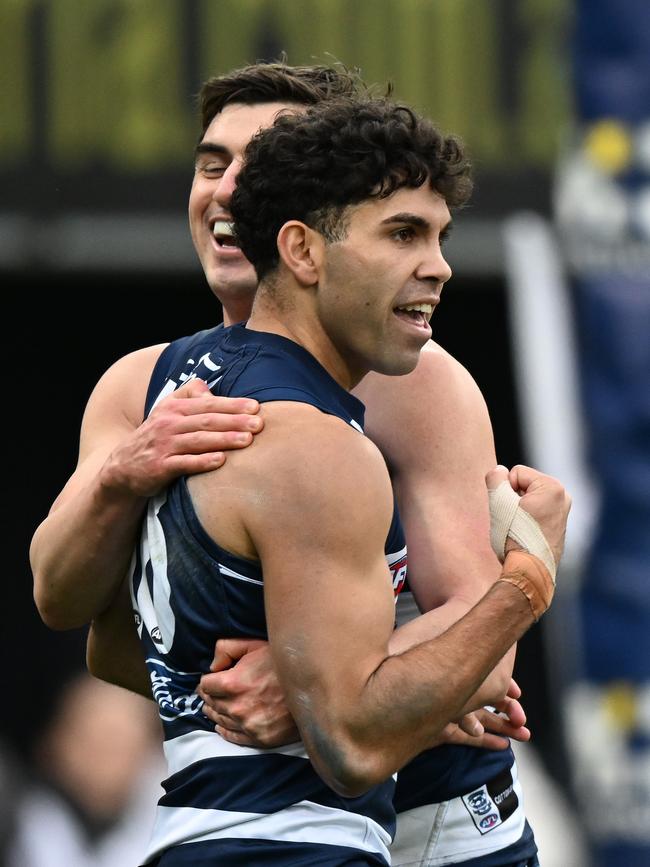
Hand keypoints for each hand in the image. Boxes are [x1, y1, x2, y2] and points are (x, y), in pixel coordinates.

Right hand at [102, 379, 262, 496]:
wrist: (123, 467)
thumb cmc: (156, 437)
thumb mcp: (167, 411)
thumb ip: (189, 396)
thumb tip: (210, 390)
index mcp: (173, 407)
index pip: (208, 403)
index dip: (232, 405)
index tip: (256, 407)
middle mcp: (168, 424)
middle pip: (207, 420)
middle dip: (235, 421)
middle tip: (259, 424)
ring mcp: (164, 446)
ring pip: (198, 440)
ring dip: (224, 439)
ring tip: (247, 440)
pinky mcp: (160, 467)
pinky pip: (184, 463)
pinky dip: (203, 462)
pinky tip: (221, 461)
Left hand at [197, 638, 298, 747]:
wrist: (312, 685)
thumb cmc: (283, 662)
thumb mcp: (254, 645)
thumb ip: (227, 648)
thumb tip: (213, 665)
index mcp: (233, 683)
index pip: (205, 686)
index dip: (207, 680)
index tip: (212, 679)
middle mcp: (237, 707)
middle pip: (211, 704)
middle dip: (210, 696)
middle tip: (213, 693)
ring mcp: (249, 725)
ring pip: (219, 720)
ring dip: (216, 712)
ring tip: (217, 706)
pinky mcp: (260, 738)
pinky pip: (232, 737)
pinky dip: (225, 730)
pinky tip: (222, 726)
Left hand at [438, 679, 529, 749]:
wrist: (401, 688)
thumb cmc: (435, 670)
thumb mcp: (470, 673)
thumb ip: (490, 678)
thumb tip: (511, 690)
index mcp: (463, 672)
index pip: (489, 680)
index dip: (506, 689)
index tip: (517, 695)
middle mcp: (456, 690)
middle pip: (488, 702)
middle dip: (509, 712)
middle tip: (523, 723)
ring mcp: (447, 709)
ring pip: (481, 720)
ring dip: (502, 728)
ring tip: (522, 736)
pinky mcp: (439, 729)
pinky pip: (465, 736)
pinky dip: (484, 741)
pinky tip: (501, 745)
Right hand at [486, 464, 570, 567]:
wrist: (529, 572)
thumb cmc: (514, 537)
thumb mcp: (499, 503)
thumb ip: (496, 479)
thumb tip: (499, 471)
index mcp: (553, 487)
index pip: (516, 473)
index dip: (506, 490)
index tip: (510, 511)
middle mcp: (563, 497)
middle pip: (524, 484)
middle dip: (514, 498)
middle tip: (513, 520)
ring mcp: (563, 512)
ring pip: (529, 499)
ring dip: (519, 509)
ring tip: (518, 528)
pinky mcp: (559, 525)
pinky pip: (536, 512)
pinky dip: (527, 519)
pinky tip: (524, 534)